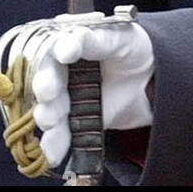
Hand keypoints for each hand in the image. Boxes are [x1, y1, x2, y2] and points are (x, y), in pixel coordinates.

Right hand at [31, 17, 154, 169]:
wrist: (146, 79)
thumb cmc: (129, 49)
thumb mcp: (119, 38)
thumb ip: (96, 41)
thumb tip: (68, 43)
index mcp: (69, 42)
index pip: (57, 43)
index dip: (59, 49)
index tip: (66, 53)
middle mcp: (60, 69)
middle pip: (47, 77)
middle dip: (46, 85)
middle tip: (48, 92)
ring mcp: (65, 96)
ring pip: (48, 106)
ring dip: (47, 115)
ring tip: (50, 121)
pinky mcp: (71, 121)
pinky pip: (59, 133)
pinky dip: (54, 144)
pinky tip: (51, 153)